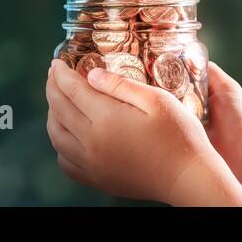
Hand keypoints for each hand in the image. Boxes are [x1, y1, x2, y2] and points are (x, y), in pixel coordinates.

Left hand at [44, 60, 241, 205]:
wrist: (188, 178)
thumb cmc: (180, 136)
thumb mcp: (158, 100)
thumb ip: (122, 85)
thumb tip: (92, 75)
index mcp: (106, 118)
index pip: (72, 89)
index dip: (61, 73)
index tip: (57, 62)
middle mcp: (92, 142)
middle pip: (59, 110)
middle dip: (53, 89)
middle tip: (54, 76)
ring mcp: (92, 163)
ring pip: (56, 136)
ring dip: (53, 115)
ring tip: (59, 102)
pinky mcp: (97, 179)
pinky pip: (65, 161)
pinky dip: (60, 144)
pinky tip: (68, 136)